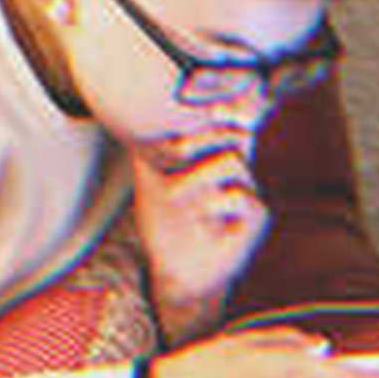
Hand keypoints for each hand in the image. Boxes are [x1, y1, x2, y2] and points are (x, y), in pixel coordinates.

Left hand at [130, 127, 266, 340]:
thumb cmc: (164, 222)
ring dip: (197, 176)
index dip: (213, 108)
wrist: (174, 269)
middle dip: (200, 136)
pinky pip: (244, 199)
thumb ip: (145, 148)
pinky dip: (217, 203)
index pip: (223, 120)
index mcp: (212, 156)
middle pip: (231, 132)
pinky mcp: (253, 220)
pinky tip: (199, 216)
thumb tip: (125, 113)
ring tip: (172, 194)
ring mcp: (246, 193)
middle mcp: (234, 170)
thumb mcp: (149, 181)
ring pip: (232, 163)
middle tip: (172, 152)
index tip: (188, 111)